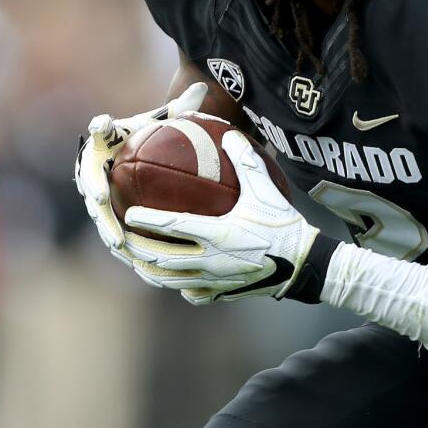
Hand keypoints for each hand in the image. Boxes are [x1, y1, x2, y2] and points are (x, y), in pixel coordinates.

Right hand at [74, 82, 208, 249]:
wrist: (132, 157)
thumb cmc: (147, 138)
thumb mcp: (162, 122)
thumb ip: (180, 107)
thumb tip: (202, 88)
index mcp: (104, 138)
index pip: (98, 128)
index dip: (98, 127)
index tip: (102, 126)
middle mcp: (91, 164)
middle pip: (87, 176)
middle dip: (91, 187)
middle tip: (102, 198)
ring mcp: (92, 190)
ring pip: (95, 210)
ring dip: (104, 225)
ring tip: (118, 241)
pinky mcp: (100, 211)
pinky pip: (107, 225)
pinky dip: (115, 239)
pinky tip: (131, 257)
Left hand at [118, 130, 319, 305]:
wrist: (305, 265)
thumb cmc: (283, 224)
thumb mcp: (265, 189)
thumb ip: (245, 161)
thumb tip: (229, 134)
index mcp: (218, 233)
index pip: (173, 227)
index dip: (148, 220)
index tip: (129, 213)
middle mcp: (211, 260)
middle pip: (163, 258)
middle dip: (137, 250)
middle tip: (122, 239)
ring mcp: (216, 280)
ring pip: (172, 280)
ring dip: (151, 271)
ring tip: (137, 262)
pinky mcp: (224, 293)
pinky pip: (194, 294)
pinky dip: (180, 287)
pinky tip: (174, 281)